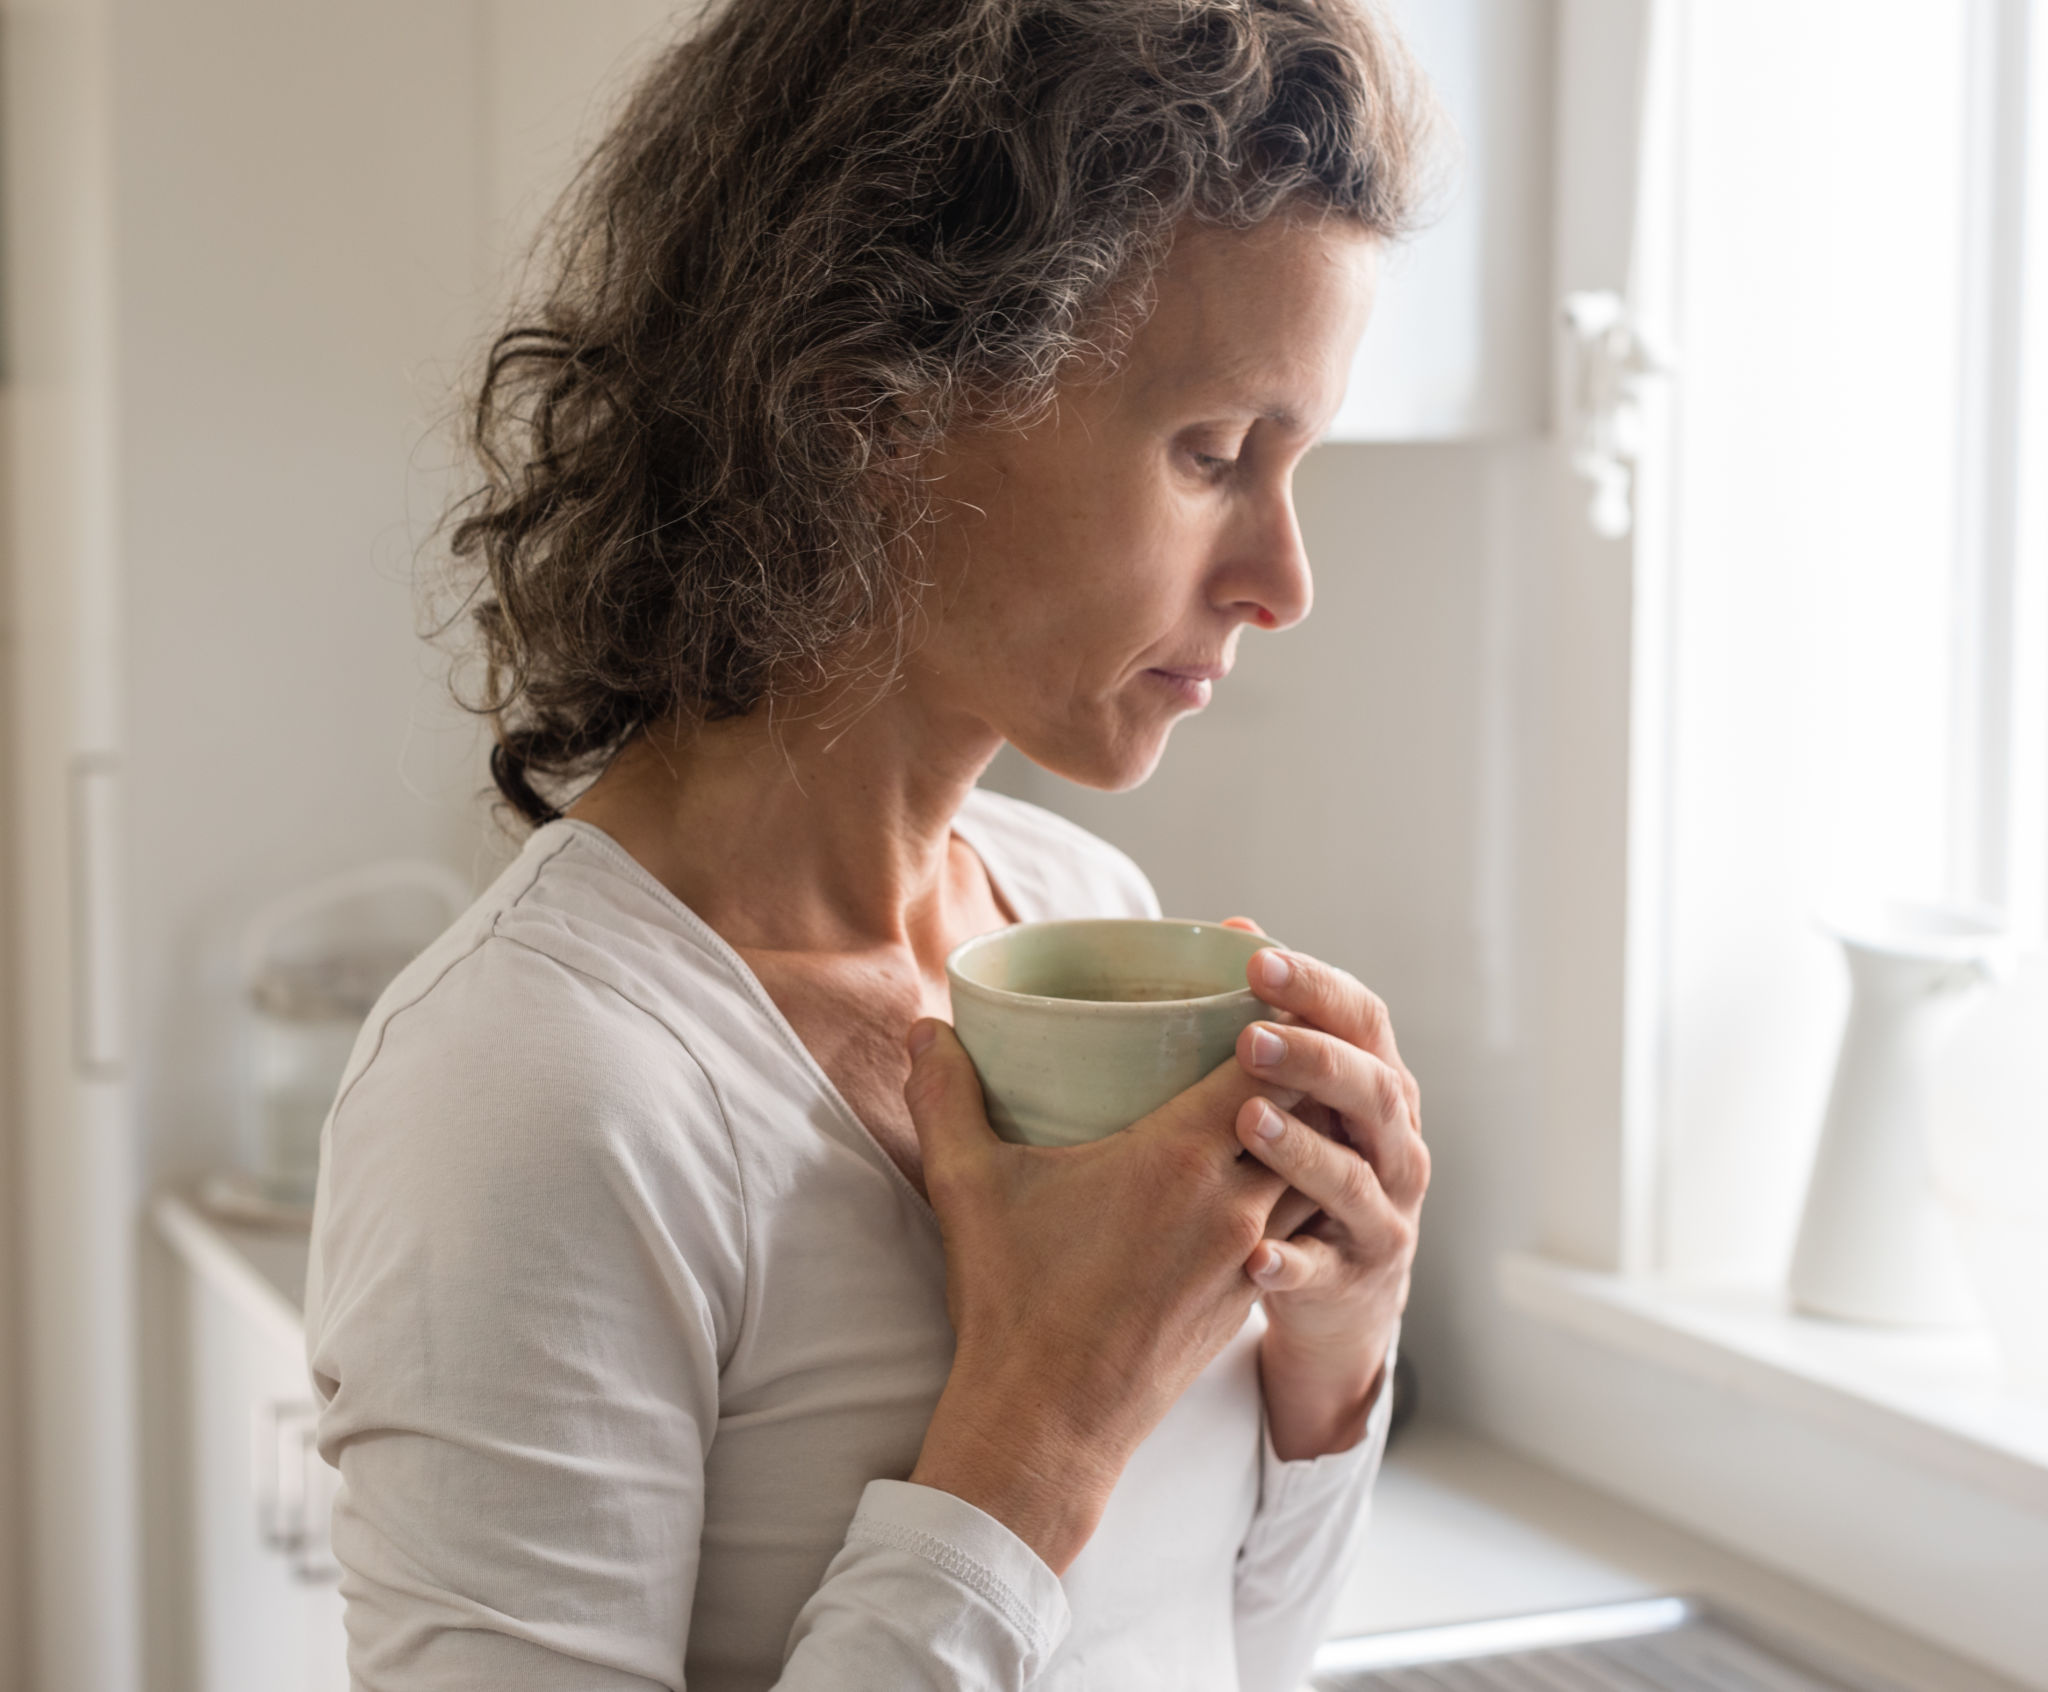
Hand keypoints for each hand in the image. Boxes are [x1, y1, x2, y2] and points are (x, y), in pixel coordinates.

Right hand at [899, 1018, 1297, 1572]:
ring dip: (1309, 1131)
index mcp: (1179, 1159)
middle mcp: (1232, 1202)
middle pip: (1307, 1109)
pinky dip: (1299, 1189)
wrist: (1049, 1424)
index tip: (1260, 984)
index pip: (1265, 1063)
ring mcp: (1248, 1255)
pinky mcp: (1247, 1297)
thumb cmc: (1013, 1302)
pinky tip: (1270, 1172)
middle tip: (1274, 1024)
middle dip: (1299, 1064)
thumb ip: (946, 1096)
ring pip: (1316, 1171)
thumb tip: (923, 1029)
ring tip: (1287, 1092)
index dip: (1274, 1018)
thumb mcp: (967, 1186)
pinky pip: (1301, 1224)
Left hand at [1220, 919, 1425, 1460]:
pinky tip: (1253, 1257)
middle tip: (1249, 1038)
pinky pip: (1324, 1271)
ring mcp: (1383, 1216)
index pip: (1363, 1020)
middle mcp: (1395, 1145)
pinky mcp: (1356, 1281)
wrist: (1342, 1299)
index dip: (1317, 988)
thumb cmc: (1305, 1171)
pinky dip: (1292, 1264)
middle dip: (1315, 1059)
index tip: (1256, 962)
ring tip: (1246, 1123)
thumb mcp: (1303, 1098)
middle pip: (1372, 1091)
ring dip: (1302, 1149)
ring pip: (1353, 1179)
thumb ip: (1275, 1023)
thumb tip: (1230, 928)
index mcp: (1378, 1086)